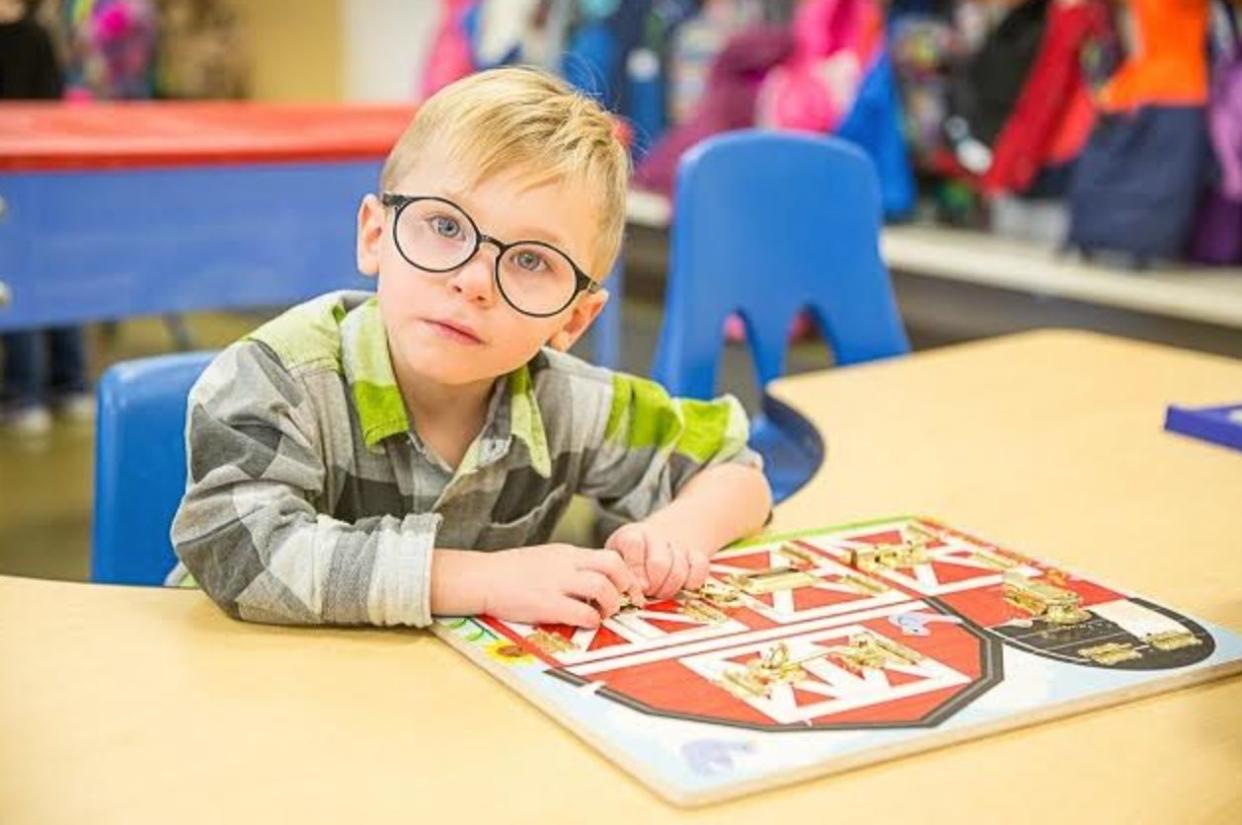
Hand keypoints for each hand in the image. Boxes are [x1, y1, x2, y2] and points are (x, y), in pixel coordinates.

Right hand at [478, 544, 643, 627]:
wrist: (482, 577)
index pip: (609, 555)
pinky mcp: (546, 604)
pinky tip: (586, 623)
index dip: (625, 574)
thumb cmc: (509, 571)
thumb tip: (590, 578)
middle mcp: (566, 564)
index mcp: (567, 553)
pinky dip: (591, 620)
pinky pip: (582, 612)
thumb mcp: (545, 557)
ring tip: (604, 613)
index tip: (626, 589)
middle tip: (624, 601)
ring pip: (602, 587)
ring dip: (610, 604)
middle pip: (614, 565)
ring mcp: (557, 583)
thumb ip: (568, 565)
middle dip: (626, 585)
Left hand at [604, 521, 709, 600]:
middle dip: (654, 586)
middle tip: (650, 591)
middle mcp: (653, 535)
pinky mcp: (696, 552)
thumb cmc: (630, 562)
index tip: (635, 584)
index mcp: (630, 535)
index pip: (633, 543)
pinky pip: (700, 568)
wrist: (656, 543)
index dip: (636, 569)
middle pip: (659, 564)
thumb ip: (622, 576)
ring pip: (679, 570)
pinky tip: (682, 585)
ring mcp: (676, 542)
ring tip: (662, 590)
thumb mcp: (618, 565)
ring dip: (671, 587)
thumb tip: (636, 591)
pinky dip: (692, 581)